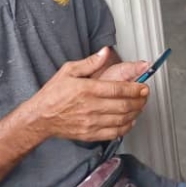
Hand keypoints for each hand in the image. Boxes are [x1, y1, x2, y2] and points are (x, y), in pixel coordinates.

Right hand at [27, 48, 148, 142]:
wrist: (40, 118)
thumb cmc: (53, 94)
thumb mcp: (68, 70)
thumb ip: (90, 62)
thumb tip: (105, 52)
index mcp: (87, 90)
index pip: (118, 89)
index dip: (135, 88)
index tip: (143, 86)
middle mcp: (91, 107)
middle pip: (124, 105)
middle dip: (139, 100)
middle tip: (145, 95)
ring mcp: (91, 123)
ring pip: (122, 119)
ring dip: (135, 113)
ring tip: (140, 106)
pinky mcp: (90, 134)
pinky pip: (114, 133)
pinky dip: (126, 127)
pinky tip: (130, 120)